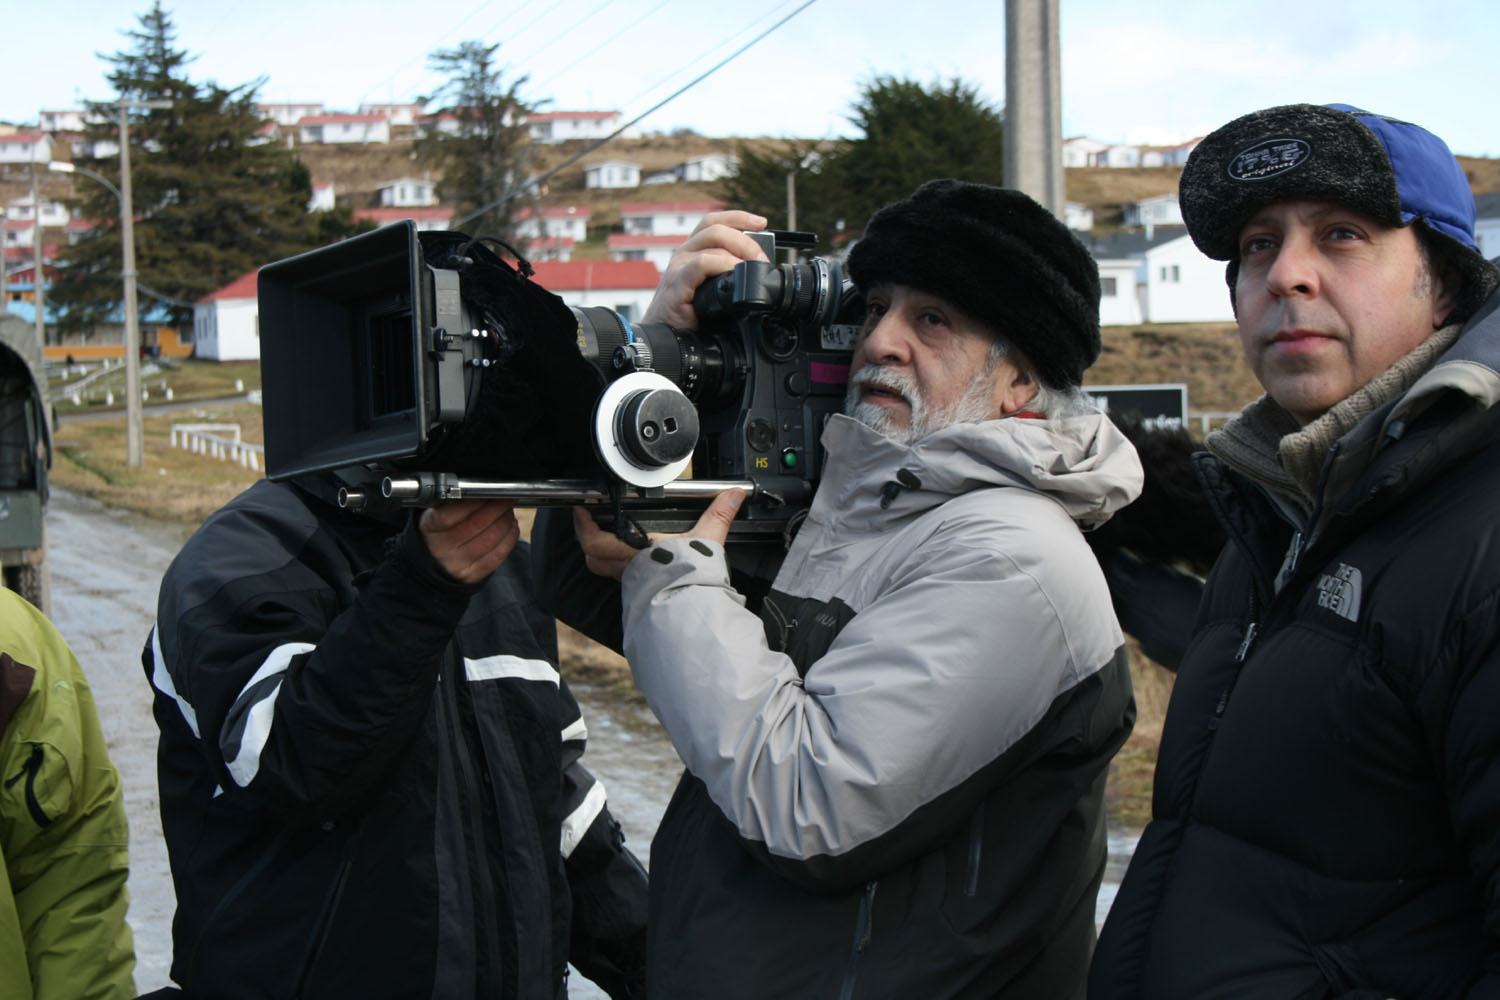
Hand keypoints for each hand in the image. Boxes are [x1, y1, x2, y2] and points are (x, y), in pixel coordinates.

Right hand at [419, 499, 520, 584]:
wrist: (436, 563)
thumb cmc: (442, 531)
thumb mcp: (437, 514)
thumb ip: (454, 502)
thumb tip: (485, 489)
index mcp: (430, 527)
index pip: (451, 513)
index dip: (476, 500)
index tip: (490, 490)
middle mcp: (441, 547)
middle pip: (477, 523)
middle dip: (498, 507)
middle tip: (507, 498)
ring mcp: (457, 563)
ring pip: (491, 538)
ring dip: (506, 521)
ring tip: (508, 512)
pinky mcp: (473, 574)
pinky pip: (498, 554)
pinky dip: (510, 537)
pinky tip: (510, 528)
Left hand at [572, 489, 746, 580]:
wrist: (695, 609)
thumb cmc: (694, 577)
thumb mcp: (707, 539)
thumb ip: (719, 513)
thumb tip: (734, 494)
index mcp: (636, 548)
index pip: (594, 539)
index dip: (583, 525)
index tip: (581, 509)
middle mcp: (628, 566)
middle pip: (592, 556)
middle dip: (588, 539)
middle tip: (589, 522)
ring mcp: (632, 582)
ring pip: (602, 569)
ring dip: (600, 555)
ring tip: (606, 539)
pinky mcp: (640, 593)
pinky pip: (619, 579)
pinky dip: (617, 568)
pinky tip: (631, 562)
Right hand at [642, 211, 769, 327]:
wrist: (666, 339)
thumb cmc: (690, 317)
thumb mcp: (713, 291)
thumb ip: (729, 277)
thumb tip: (759, 272)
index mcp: (693, 253)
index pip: (713, 222)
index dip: (738, 218)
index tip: (761, 222)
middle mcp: (684, 254)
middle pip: (716, 228)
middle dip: (745, 239)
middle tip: (762, 259)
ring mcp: (679, 266)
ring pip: (712, 239)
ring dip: (740, 251)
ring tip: (755, 267)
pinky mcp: (677, 282)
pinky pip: (702, 263)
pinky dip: (723, 265)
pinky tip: (735, 275)